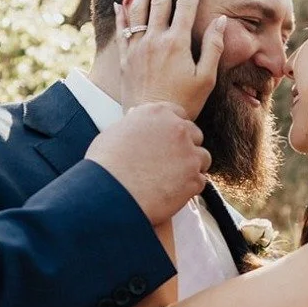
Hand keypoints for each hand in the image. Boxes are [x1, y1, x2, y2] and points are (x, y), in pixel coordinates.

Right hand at [86, 102, 211, 223]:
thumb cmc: (105, 164)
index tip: (169, 141)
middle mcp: (178, 129)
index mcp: (158, 113)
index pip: (179, 114)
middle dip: (186, 147)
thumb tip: (137, 121)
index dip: (174, 129)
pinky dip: (189, 188)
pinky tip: (173, 193)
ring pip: (202, 158)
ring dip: (192, 167)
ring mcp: (189, 154)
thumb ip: (136, 124)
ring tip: (173, 180)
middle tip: (171, 162)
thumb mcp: (117, 131)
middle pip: (194, 135)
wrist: (109, 193)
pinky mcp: (194, 179)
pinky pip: (200, 181)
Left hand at [116, 0, 226, 118]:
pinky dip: (122, 13)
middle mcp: (155, 39)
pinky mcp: (126, 58)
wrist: (152, 123)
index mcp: (177, 42)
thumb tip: (219, 20)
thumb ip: (213, 47)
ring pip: (139, 7)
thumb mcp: (206, 78)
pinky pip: (123, 30)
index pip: (186, 4)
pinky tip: (121, 1)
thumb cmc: (184, 103)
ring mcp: (138, 47)